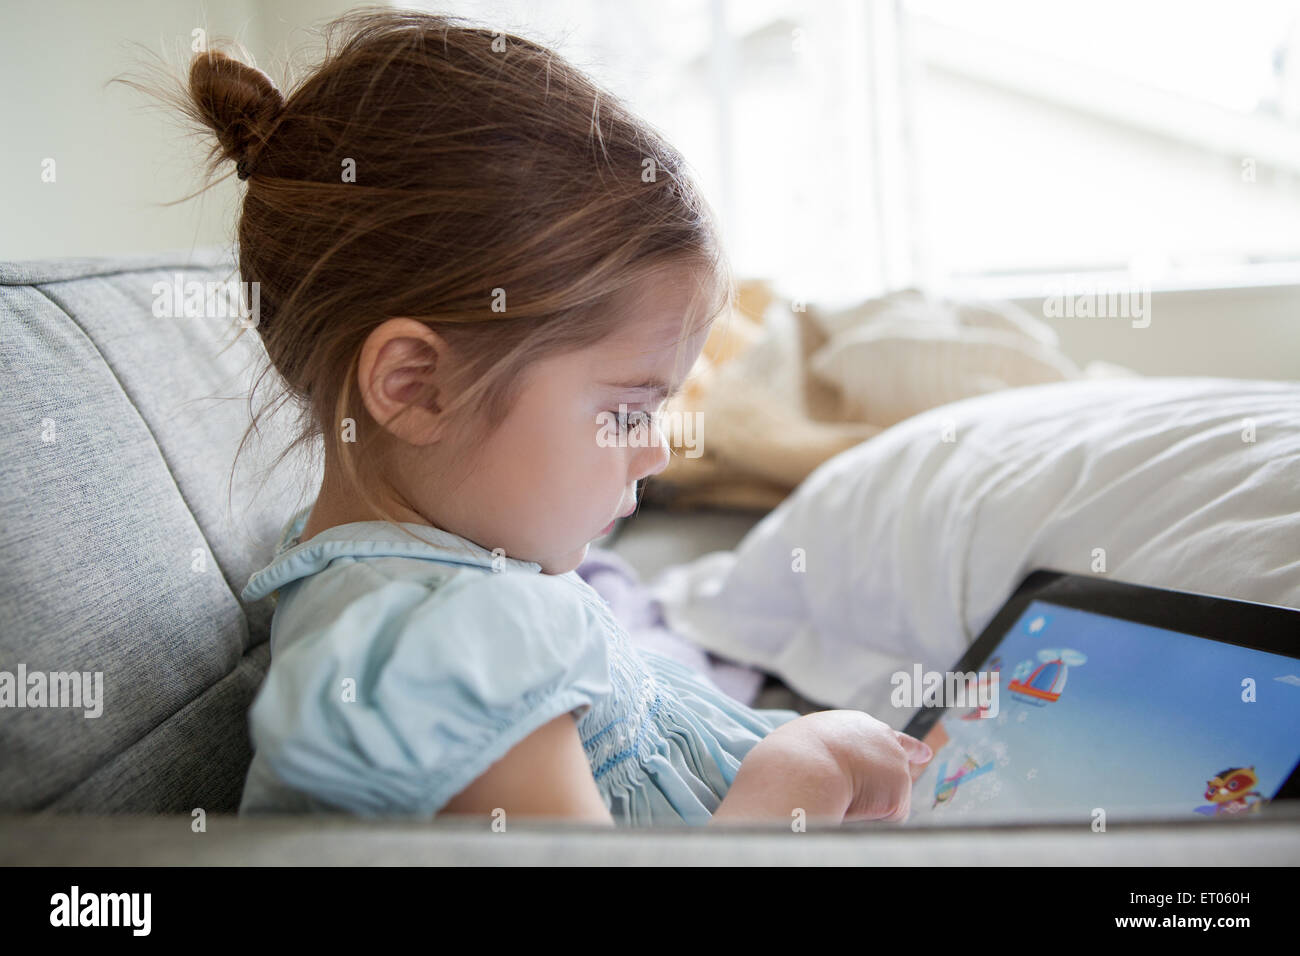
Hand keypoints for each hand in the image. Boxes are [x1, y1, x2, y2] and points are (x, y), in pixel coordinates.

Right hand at [772, 710, 931, 823]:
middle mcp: (880, 737)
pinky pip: (887, 817)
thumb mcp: (808, 743)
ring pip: (885, 795)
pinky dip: (871, 819)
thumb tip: (838, 781)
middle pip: (899, 761)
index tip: (924, 753)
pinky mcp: (899, 788)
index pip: (885, 736)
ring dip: (867, 804)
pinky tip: (851, 808)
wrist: (802, 767)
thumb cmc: (793, 757)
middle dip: (899, 776)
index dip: (907, 746)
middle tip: (913, 771)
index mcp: (854, 726)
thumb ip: (830, 753)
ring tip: (838, 795)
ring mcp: (894, 762)